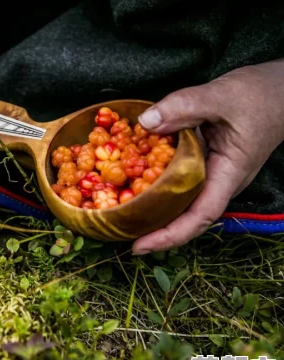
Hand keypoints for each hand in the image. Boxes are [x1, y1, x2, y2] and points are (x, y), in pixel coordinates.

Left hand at [132, 58, 283, 253]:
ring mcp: (212, 172)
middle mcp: (219, 180)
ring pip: (180, 198)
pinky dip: (155, 179)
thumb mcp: (221, 95)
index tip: (140, 246)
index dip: (170, 236)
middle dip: (153, 228)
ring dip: (152, 206)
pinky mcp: (204, 160)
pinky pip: (178, 177)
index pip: (200, 216)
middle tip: (118, 230)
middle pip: (185, 215)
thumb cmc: (261, 95)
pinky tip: (132, 177)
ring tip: (119, 212)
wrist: (281, 89)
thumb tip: (146, 122)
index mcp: (228, 173)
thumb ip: (184, 106)